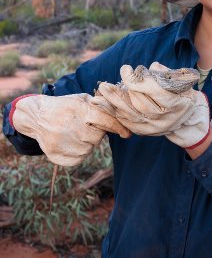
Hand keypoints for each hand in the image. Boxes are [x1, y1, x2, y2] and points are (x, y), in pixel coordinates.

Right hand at [11, 93, 128, 165]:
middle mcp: (72, 127)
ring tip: (74, 132)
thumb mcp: (82, 100)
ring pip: (89, 149)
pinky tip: (69, 142)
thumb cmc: (65, 106)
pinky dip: (78, 153)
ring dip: (87, 142)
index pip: (106, 121)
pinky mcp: (56, 155)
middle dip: (96, 132)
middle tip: (85, 125)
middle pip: (98, 137)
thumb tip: (121, 113)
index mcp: (80, 110)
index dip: (118, 127)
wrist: (37, 116)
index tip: (127, 134)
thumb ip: (101, 106)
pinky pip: (78, 159)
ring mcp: (63, 143)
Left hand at [97, 63, 209, 148]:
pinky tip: (109, 105)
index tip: (125, 69)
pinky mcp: (149, 133)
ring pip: (132, 116)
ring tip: (102, 93)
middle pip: (140, 106)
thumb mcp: (183, 81)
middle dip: (121, 93)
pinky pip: (130, 125)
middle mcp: (168, 118)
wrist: (188, 119)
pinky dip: (118, 114)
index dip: (137, 81)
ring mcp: (158, 128)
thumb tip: (150, 68)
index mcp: (178, 103)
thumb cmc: (184, 94)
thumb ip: (166, 73)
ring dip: (114, 104)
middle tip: (106, 84)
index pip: (154, 92)